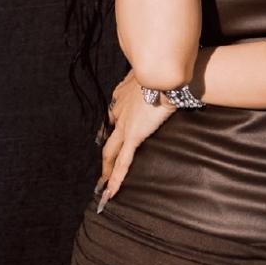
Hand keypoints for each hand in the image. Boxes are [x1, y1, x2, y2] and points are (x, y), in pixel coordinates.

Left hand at [94, 69, 177, 212]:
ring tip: (103, 186)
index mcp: (123, 94)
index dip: (113, 122)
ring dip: (106, 169)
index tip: (113, 127)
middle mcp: (119, 109)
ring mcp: (124, 125)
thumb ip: (150, 78)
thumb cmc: (161, 71)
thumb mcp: (152, 72)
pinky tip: (111, 193)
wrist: (162, 75)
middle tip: (103, 164)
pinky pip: (123, 162)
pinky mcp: (133, 136)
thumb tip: (161, 77)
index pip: (115, 111)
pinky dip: (116, 179)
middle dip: (105, 151)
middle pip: (108, 134)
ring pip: (110, 151)